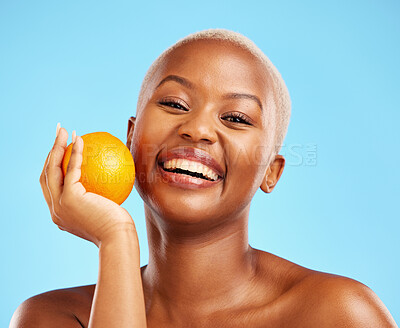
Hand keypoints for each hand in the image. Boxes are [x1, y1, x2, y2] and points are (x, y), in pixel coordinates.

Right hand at [39, 125, 136, 246]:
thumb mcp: (108, 211)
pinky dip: (75, 153)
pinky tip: (81, 139)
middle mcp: (55, 210)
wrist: (119, 240)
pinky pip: (71, 169)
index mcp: (61, 213)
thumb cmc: (119, 228)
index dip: (53, 166)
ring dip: (57, 146)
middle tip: (59, 134)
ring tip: (65, 130)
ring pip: (52, 169)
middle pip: (46, 174)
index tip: (63, 150)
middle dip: (50, 151)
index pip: (51, 186)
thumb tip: (112, 180)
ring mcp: (59, 205)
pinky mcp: (68, 199)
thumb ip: (102, 199)